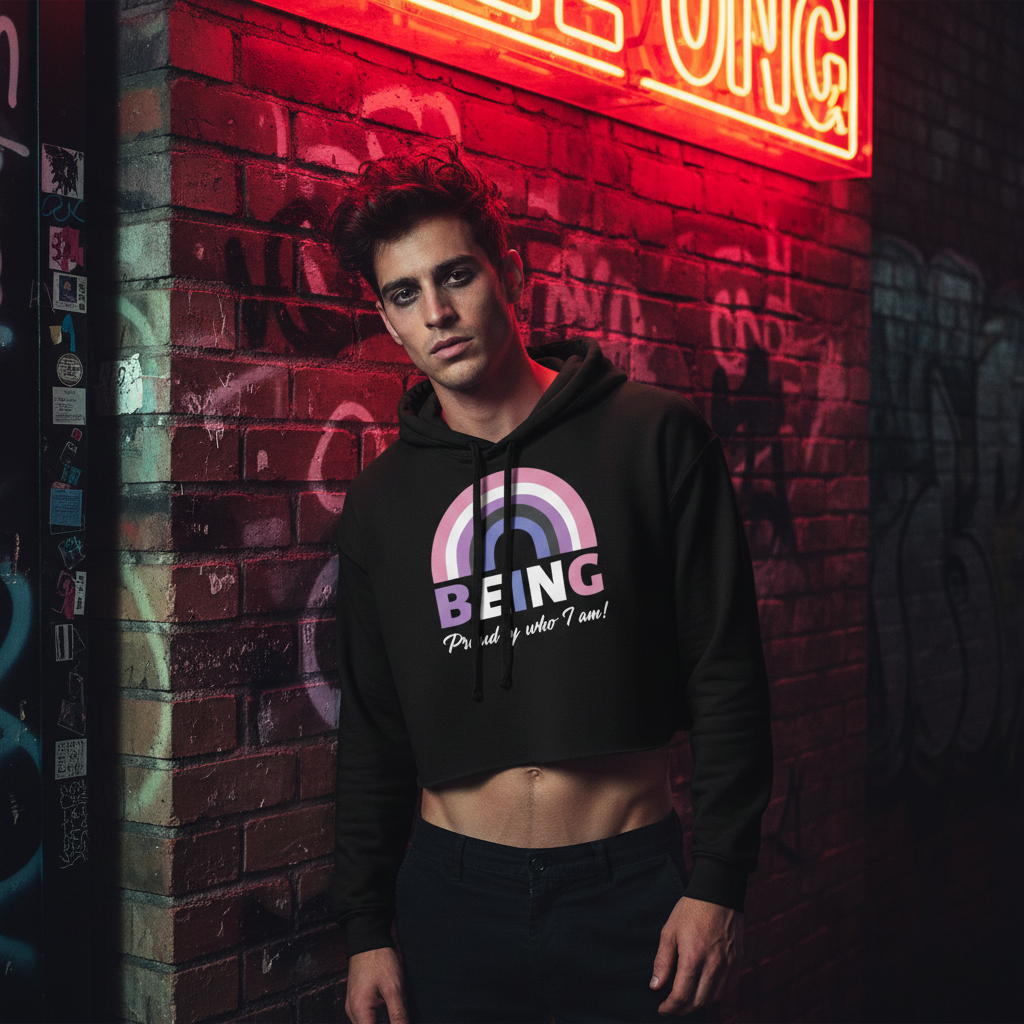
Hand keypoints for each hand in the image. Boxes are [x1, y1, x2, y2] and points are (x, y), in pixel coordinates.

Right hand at [345, 946, 408, 1023]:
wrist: (368, 939)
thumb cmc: (380, 960)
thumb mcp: (394, 988)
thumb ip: (398, 1014)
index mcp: (359, 1009)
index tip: (399, 1023)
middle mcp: (351, 1011)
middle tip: (398, 1018)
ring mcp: (352, 1006)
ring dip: (379, 1023)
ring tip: (393, 1015)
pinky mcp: (355, 1001)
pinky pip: (364, 1019)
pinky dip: (375, 1020)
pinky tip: (387, 1015)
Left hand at [650, 896, 742, 1015]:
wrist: (718, 893)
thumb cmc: (691, 910)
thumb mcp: (669, 931)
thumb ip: (663, 961)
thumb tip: (655, 986)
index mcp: (693, 957)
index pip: (681, 995)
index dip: (670, 1007)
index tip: (662, 1009)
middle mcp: (713, 964)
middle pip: (698, 1002)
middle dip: (682, 1009)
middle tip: (672, 1006)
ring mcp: (728, 964)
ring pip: (714, 998)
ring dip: (698, 1003)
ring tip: (686, 998)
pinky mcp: (737, 961)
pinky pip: (727, 989)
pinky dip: (715, 995)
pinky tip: (704, 989)